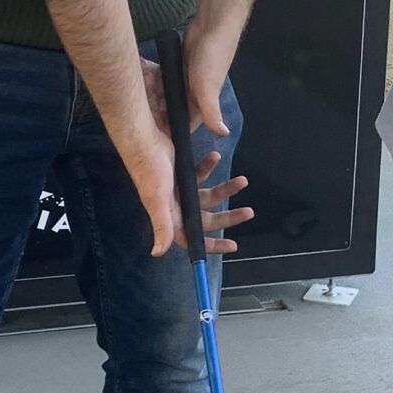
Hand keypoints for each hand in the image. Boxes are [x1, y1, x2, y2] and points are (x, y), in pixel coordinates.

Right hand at [121, 131, 251, 260]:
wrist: (143, 139)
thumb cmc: (149, 171)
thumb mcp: (157, 200)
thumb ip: (161, 226)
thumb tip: (157, 253)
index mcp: (171, 217)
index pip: (193, 239)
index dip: (212, 245)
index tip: (232, 245)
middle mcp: (176, 208)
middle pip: (207, 219)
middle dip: (228, 217)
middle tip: (248, 212)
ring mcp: (180, 191)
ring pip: (208, 196)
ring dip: (225, 189)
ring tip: (242, 181)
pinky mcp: (181, 174)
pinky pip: (200, 175)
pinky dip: (209, 167)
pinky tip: (215, 157)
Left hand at [141, 28, 235, 138]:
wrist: (211, 27)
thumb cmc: (212, 60)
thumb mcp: (209, 88)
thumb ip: (213, 112)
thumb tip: (224, 134)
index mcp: (201, 106)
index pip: (182, 125)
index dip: (166, 130)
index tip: (148, 132)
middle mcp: (193, 96)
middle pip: (169, 111)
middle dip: (155, 111)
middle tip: (138, 107)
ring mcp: (184, 82)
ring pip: (164, 95)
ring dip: (152, 95)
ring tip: (138, 92)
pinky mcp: (176, 68)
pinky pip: (162, 79)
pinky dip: (154, 80)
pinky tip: (142, 79)